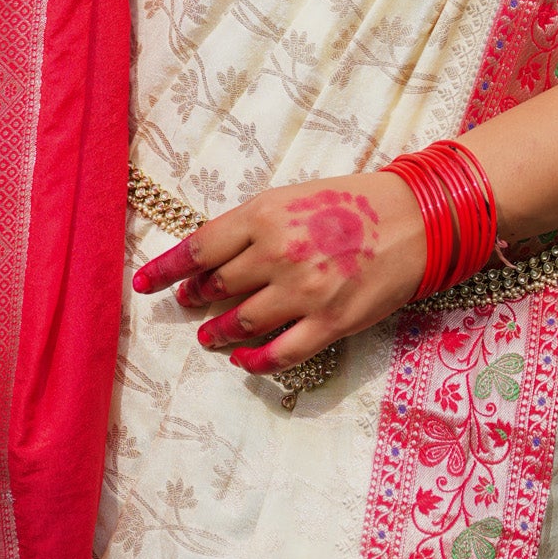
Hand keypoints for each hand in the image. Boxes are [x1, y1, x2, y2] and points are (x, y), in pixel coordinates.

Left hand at [131, 172, 425, 376]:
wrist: (413, 219)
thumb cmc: (351, 202)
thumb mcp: (292, 198)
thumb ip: (253, 225)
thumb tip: (212, 254)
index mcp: (265, 215)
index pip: (199, 247)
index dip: (167, 269)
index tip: (144, 283)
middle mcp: (278, 254)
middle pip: (217, 286)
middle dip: (196, 297)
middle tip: (188, 302)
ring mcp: (304, 292)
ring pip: (242, 322)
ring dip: (218, 332)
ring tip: (208, 335)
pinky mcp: (331, 323)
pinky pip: (281, 352)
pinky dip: (256, 360)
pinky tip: (243, 360)